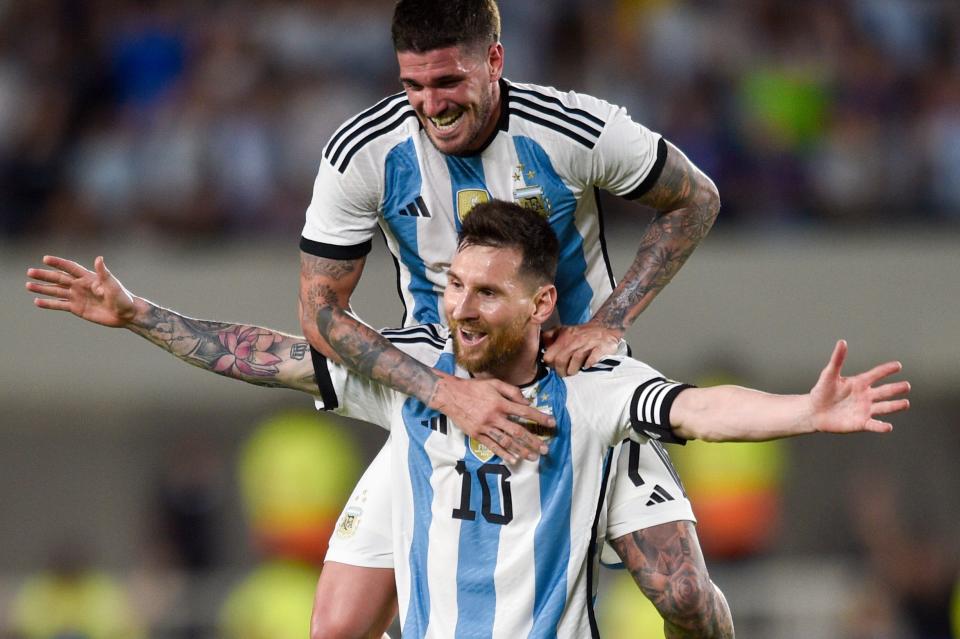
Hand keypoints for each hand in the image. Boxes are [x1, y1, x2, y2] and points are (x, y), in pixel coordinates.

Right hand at [26, 256, 142, 327]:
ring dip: (42, 288)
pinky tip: (37, 301)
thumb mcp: (113, 285)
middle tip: (29, 272)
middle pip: (59, 279)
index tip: (45, 259)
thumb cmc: (122, 297)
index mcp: (88, 278)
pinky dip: (48, 304)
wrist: (126, 314)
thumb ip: (104, 273)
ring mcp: (77, 297)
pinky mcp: (77, 308)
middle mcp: (80, 285)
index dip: (58, 263)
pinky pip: (60, 305)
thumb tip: (99, 258)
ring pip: (56, 291)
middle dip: (44, 275)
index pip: (70, 268)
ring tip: (28, 286)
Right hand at [429, 374, 554, 463]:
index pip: (525, 411)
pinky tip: (513, 459)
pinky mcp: (477, 434)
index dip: (540, 418)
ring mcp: (485, 427)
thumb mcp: (493, 383)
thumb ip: (511, 391)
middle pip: (518, 431)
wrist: (450, 395)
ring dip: (522, 450)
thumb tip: (526, 401)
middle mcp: (494, 416)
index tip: (552, 423)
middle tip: (545, 449)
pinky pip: (492, 446)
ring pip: (507, 441)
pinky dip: (503, 453)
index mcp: (500, 403)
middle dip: (533, 441)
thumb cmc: (473, 388)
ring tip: (533, 457)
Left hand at [542, 322, 622, 376]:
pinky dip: (588, 364)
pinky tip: (587, 366)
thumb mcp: (563, 330)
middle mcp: (575, 340)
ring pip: (575, 361)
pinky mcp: (601, 347)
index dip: (551, 364)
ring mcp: (588, 343)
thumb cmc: (582, 333)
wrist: (605, 328)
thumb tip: (540, 346)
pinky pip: (592, 359)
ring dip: (573, 370)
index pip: (550, 356)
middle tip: (565, 373)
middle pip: (561, 361)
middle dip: (561, 371)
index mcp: (564, 336)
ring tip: (575, 371)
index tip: (554, 366)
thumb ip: (549, 337)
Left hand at [810, 340, 909, 433]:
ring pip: (884, 407)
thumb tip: (842, 342)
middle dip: (896, 388)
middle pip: (885, 391)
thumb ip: (837, 359)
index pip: (876, 374)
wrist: (814, 411)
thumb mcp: (829, 374)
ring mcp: (865, 410)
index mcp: (860, 383)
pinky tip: (888, 426)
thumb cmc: (822, 391)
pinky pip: (874, 425)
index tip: (898, 365)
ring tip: (906, 403)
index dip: (886, 370)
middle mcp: (866, 396)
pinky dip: (881, 426)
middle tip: (907, 386)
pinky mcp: (861, 423)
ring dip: (895, 406)